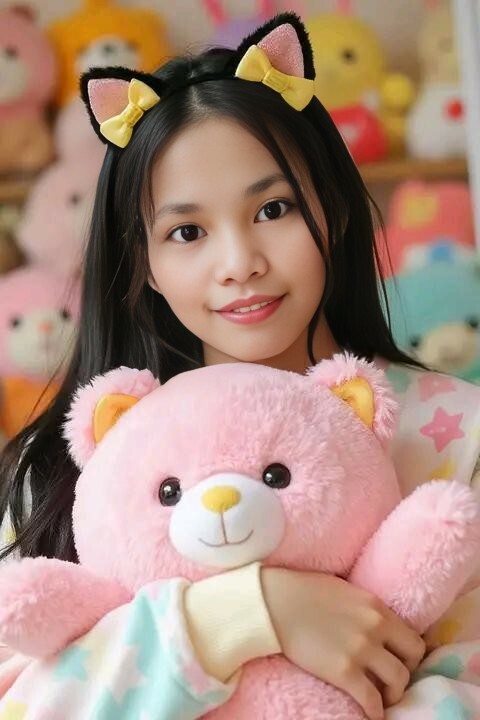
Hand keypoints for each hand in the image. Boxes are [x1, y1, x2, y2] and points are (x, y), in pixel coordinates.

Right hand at [261, 568, 424, 719]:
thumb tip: (373, 622)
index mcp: (377, 607)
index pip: (412, 637)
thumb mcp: (346, 590)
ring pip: (398, 681)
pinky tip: (371, 713)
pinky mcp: (343, 671)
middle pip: (412, 659)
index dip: (408, 653)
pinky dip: (375, 711)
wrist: (276, 602)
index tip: (399, 661)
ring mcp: (361, 650)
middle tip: (392, 681)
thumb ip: (365, 608)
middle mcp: (376, 628)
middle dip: (406, 672)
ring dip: (392, 693)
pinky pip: (371, 700)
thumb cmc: (304, 590)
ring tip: (382, 697)